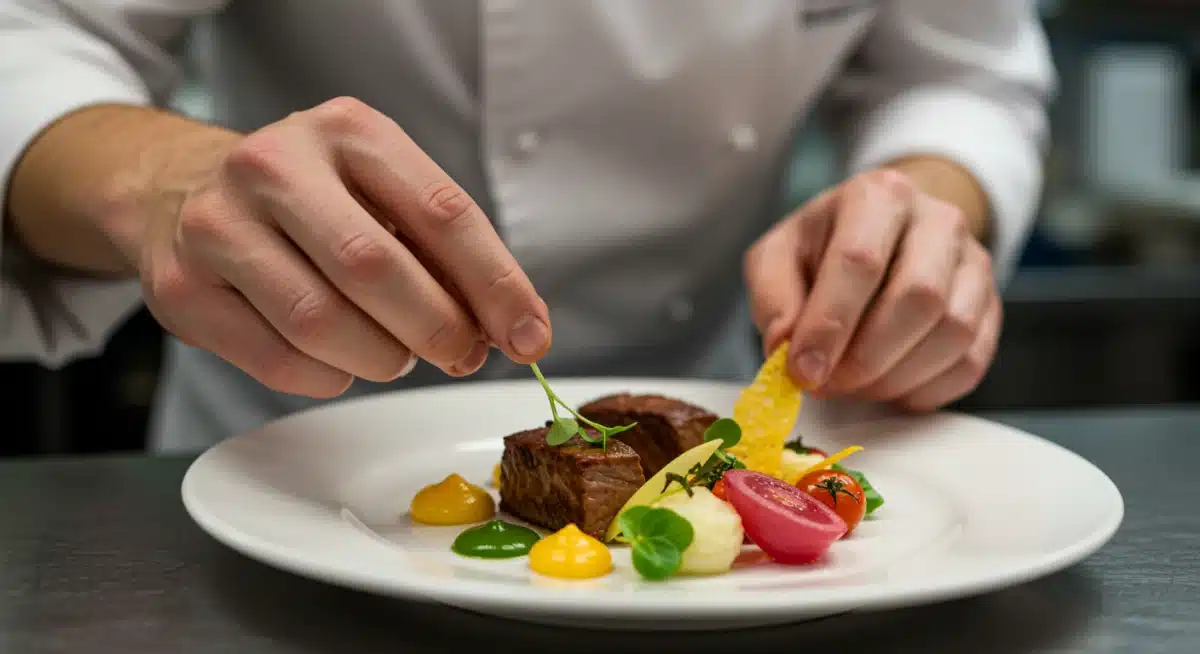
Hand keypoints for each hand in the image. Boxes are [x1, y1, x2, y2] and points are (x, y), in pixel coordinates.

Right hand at [137, 97, 550, 396]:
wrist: (177, 190)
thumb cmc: (309, 200)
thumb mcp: (380, 191)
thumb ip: (442, 251)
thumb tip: (509, 325)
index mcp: (348, 132)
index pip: (442, 212)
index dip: (496, 284)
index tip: (530, 335)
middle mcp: (276, 166)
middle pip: (375, 268)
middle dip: (437, 328)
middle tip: (462, 355)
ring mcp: (218, 225)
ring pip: (320, 323)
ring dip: (381, 358)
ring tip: (396, 354)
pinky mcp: (183, 289)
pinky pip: (279, 361)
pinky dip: (328, 377)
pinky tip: (338, 361)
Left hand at [744, 168, 1000, 411]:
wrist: (883, 233)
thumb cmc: (824, 246)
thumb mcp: (777, 256)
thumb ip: (774, 299)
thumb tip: (786, 349)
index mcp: (877, 196)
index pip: (860, 260)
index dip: (830, 324)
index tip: (804, 371)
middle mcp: (938, 220)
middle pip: (919, 297)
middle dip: (866, 358)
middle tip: (829, 384)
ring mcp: (974, 262)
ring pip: (953, 332)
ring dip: (896, 377)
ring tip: (855, 385)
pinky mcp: (991, 305)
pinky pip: (972, 361)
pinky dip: (926, 389)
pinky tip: (890, 388)